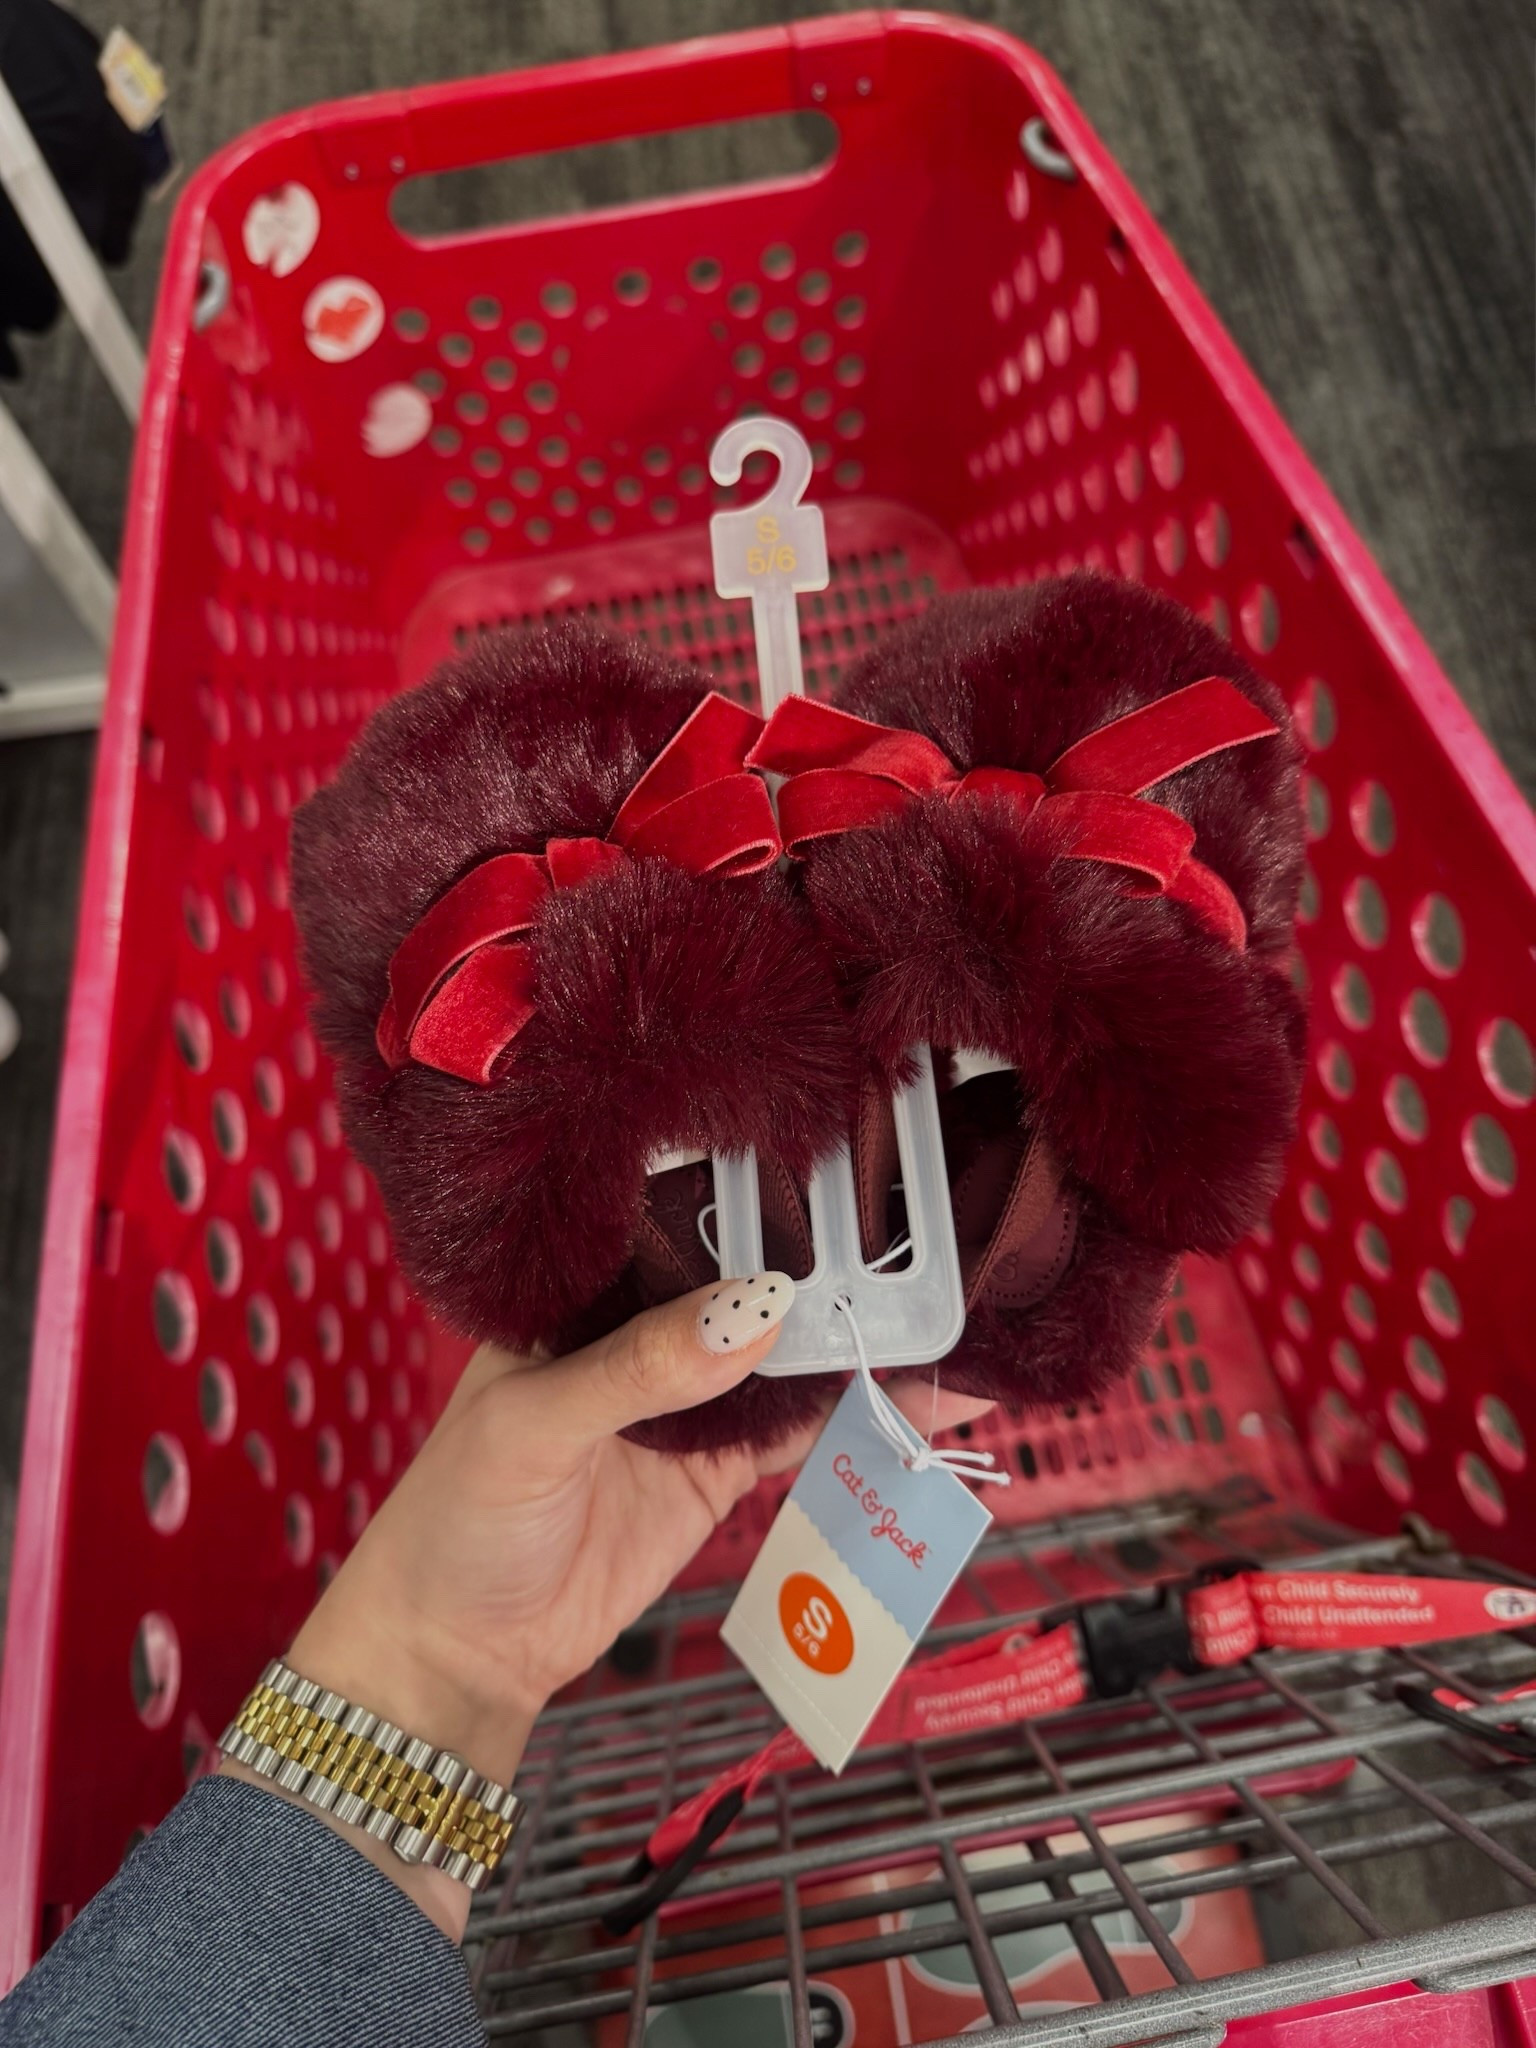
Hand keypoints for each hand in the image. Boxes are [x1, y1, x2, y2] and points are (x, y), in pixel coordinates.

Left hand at [224, 1275, 992, 1937]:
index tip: (842, 1174)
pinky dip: (860, 1419)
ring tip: (950, 1316)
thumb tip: (759, 1306)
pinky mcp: (715, 1471)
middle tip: (929, 1243)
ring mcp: (685, 1403)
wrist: (455, 1655)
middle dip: (829, 1270)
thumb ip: (642, 1367)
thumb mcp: (536, 1426)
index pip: (676, 1224)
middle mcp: (639, 1334)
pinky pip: (798, 1434)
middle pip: (747, 1287)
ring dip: (858, 1344)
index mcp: (580, 1294)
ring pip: (786, 1358)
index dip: (753, 1199)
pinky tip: (924, 1401)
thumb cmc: (457, 1519)